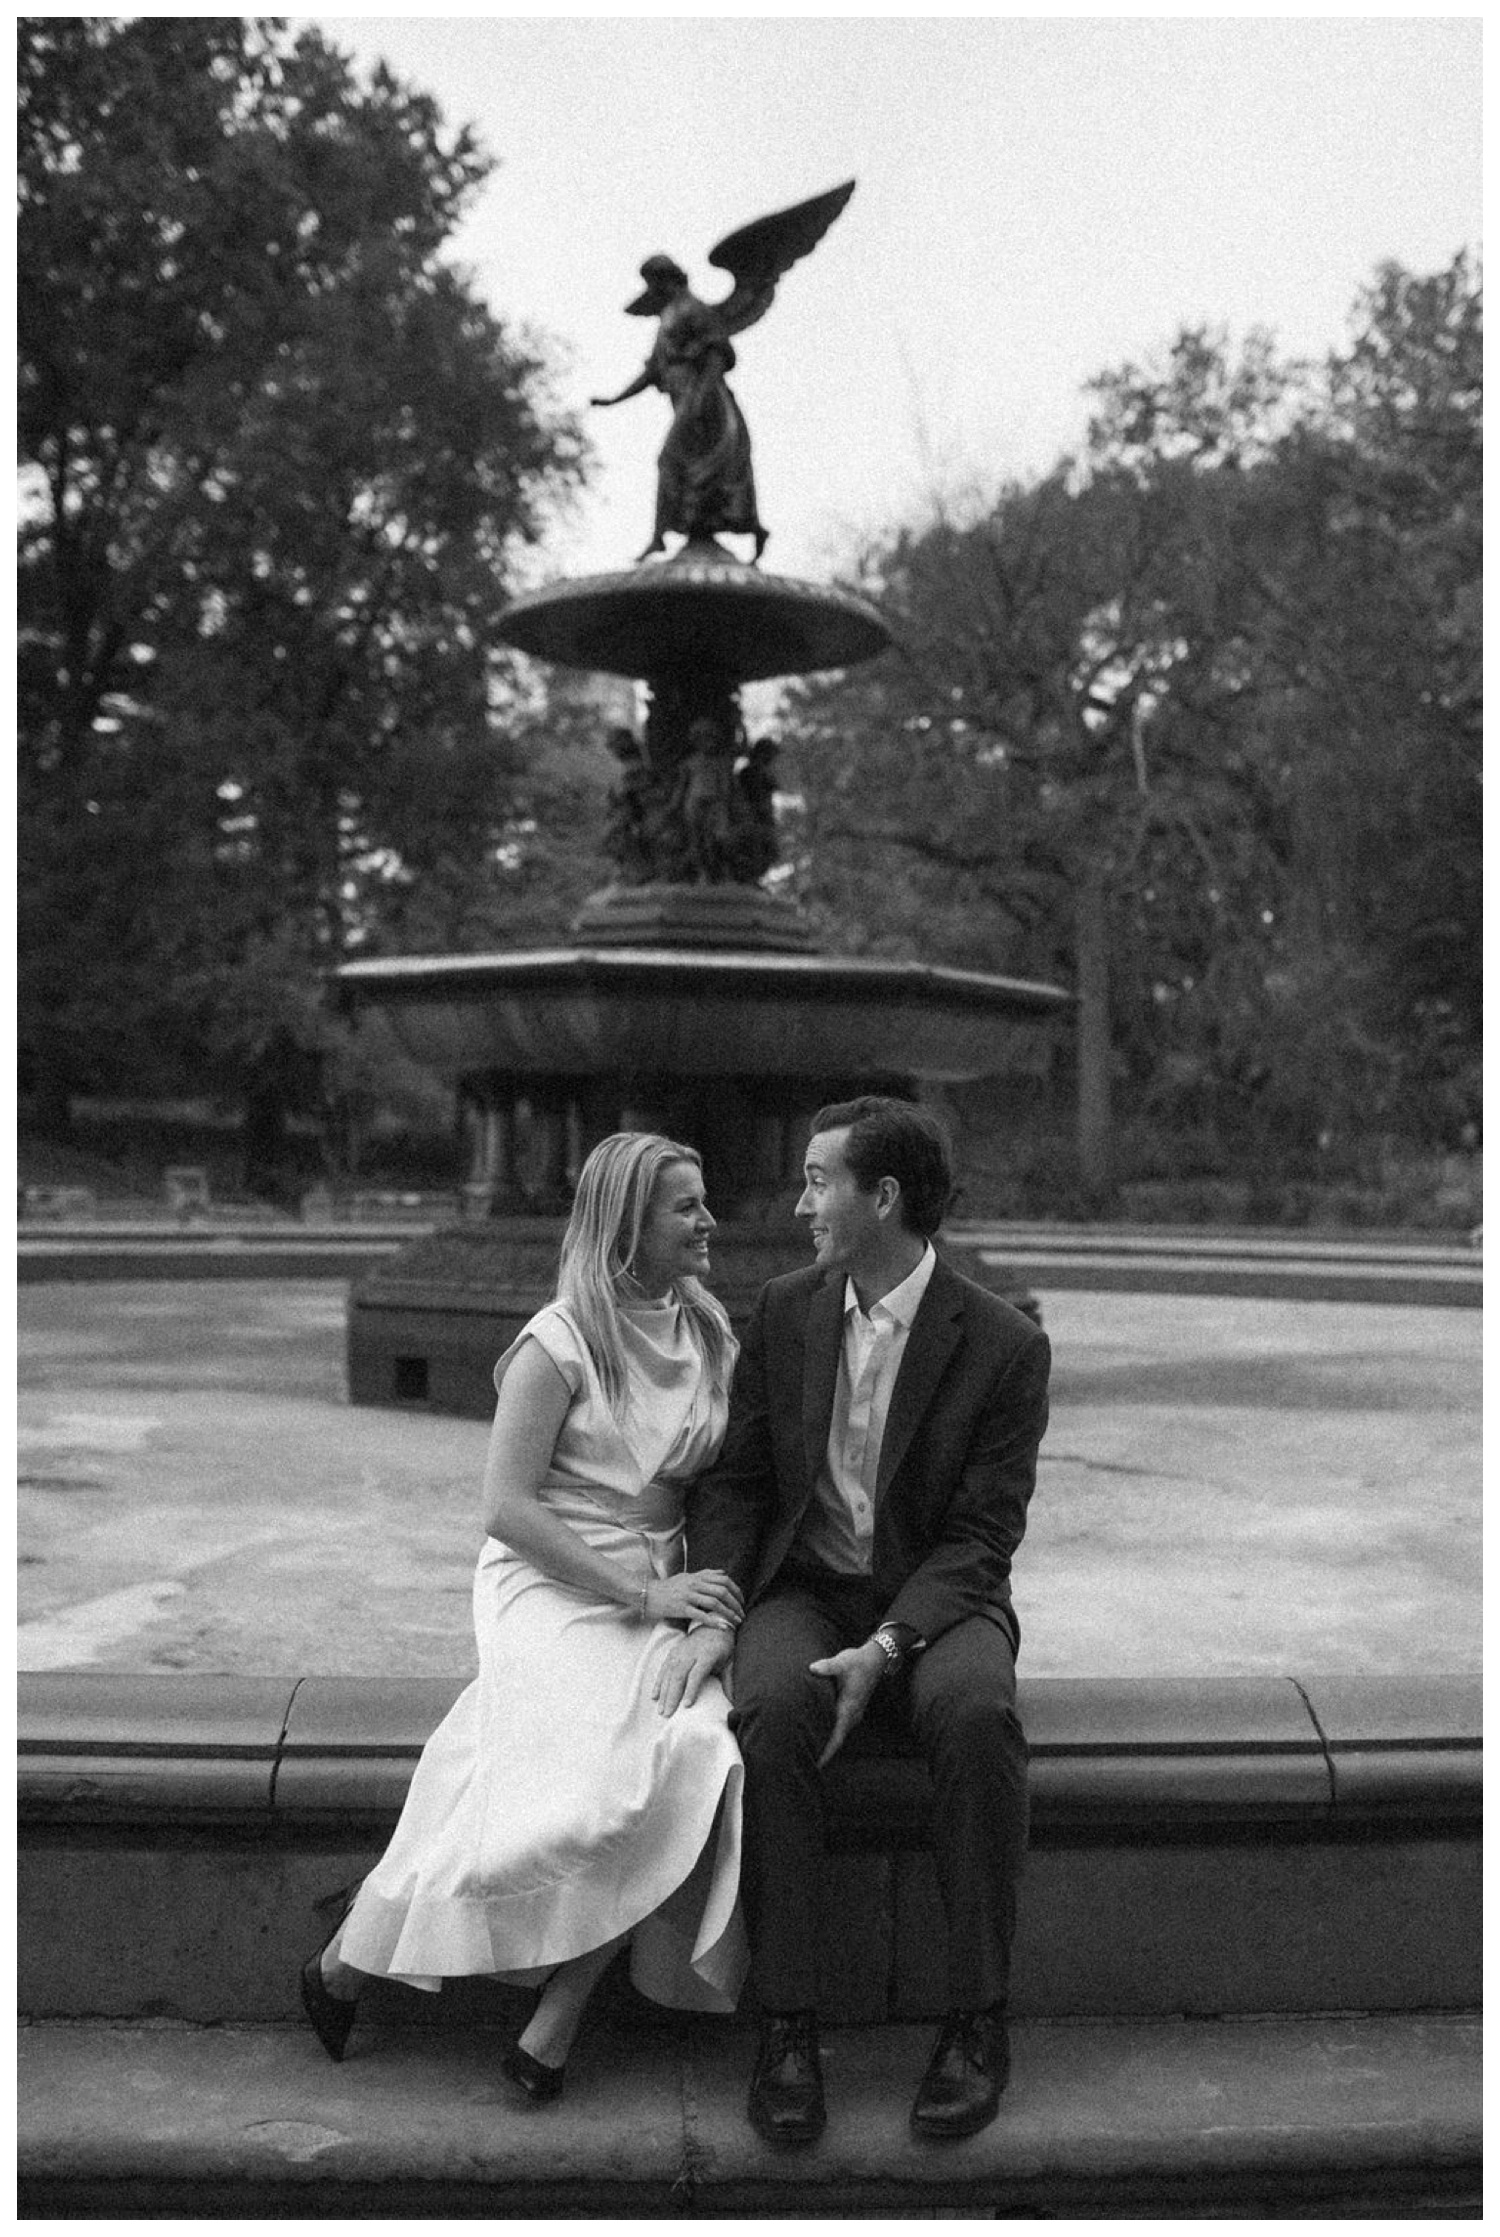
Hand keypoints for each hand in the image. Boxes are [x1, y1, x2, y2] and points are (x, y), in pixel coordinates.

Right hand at [643, 1567, 743, 1629]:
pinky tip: (723, 1627)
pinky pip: (701, 1615)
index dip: (736, 1590)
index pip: (723, 1580)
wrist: (646, 1594)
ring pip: (714, 1603)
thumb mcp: (686, 1576)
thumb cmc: (667, 1587)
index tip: (741, 1601)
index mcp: (697, 1576)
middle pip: (722, 1591)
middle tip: (742, 1614)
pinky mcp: (681, 1608)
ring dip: (729, 1613)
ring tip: (736, 1622)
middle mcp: (694, 1584)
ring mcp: (687, 1596)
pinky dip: (714, 1621)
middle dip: (735, 1604)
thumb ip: (705, 1574)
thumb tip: (723, 1572)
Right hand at [653, 1626, 732, 1716]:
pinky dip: (658, 1683)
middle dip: (672, 1696)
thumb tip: (734, 1703)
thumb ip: (729, 1682)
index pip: (697, 1674)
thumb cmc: (724, 1648)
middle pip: (679, 1675)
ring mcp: (680, 1652)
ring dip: (663, 1693)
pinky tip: (654, 1696)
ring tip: (661, 1710)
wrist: (713, 1626)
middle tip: (668, 1714)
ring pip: (669, 1674)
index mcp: (707, 1655)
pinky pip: (663, 1669)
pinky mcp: (673, 1652)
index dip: (691, 1690)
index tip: (686, 1706)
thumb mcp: (729, 1663)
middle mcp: (691, 1653)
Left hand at [809, 1641, 886, 1767]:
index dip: (827, 1752)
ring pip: (840, 1734)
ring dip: (829, 1744)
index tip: (818, 1765)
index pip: (837, 1736)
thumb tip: (812, 1668)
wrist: (875, 1659)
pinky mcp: (852, 1709)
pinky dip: (832, 1734)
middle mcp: (852, 1715)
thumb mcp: (842, 1662)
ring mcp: (853, 1713)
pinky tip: (822, 1735)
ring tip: (812, 1753)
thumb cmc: (858, 1662)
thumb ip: (827, 1667)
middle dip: (825, 1752)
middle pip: (837, 1740)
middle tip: (808, 1764)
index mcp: (848, 1708)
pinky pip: (841, 1727)